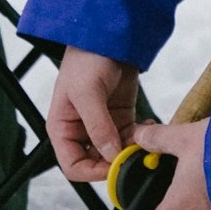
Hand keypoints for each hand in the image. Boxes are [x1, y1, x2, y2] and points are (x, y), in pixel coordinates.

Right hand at [48, 46, 139, 181]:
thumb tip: (111, 155)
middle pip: (97, 163)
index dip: (92, 172)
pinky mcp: (120, 118)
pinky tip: (147, 128)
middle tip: (134, 156)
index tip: (114, 169)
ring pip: (117, 153)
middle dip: (116, 162)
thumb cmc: (87, 59)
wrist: (109, 36)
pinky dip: (140, 139)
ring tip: (144, 139)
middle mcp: (80, 131)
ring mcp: (102, 126)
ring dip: (131, 150)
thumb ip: (98, 126)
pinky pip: (130, 139)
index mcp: (63, 128)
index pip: (73, 166)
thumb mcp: (88, 92)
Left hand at [132, 118, 210, 209]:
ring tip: (201, 153)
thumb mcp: (185, 137)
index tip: (141, 199)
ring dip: (197, 180)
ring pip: (201, 197)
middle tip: (174, 160)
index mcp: (184, 201)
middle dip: (175, 185)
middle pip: (179, 205)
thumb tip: (140, 137)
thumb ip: (160, 138)